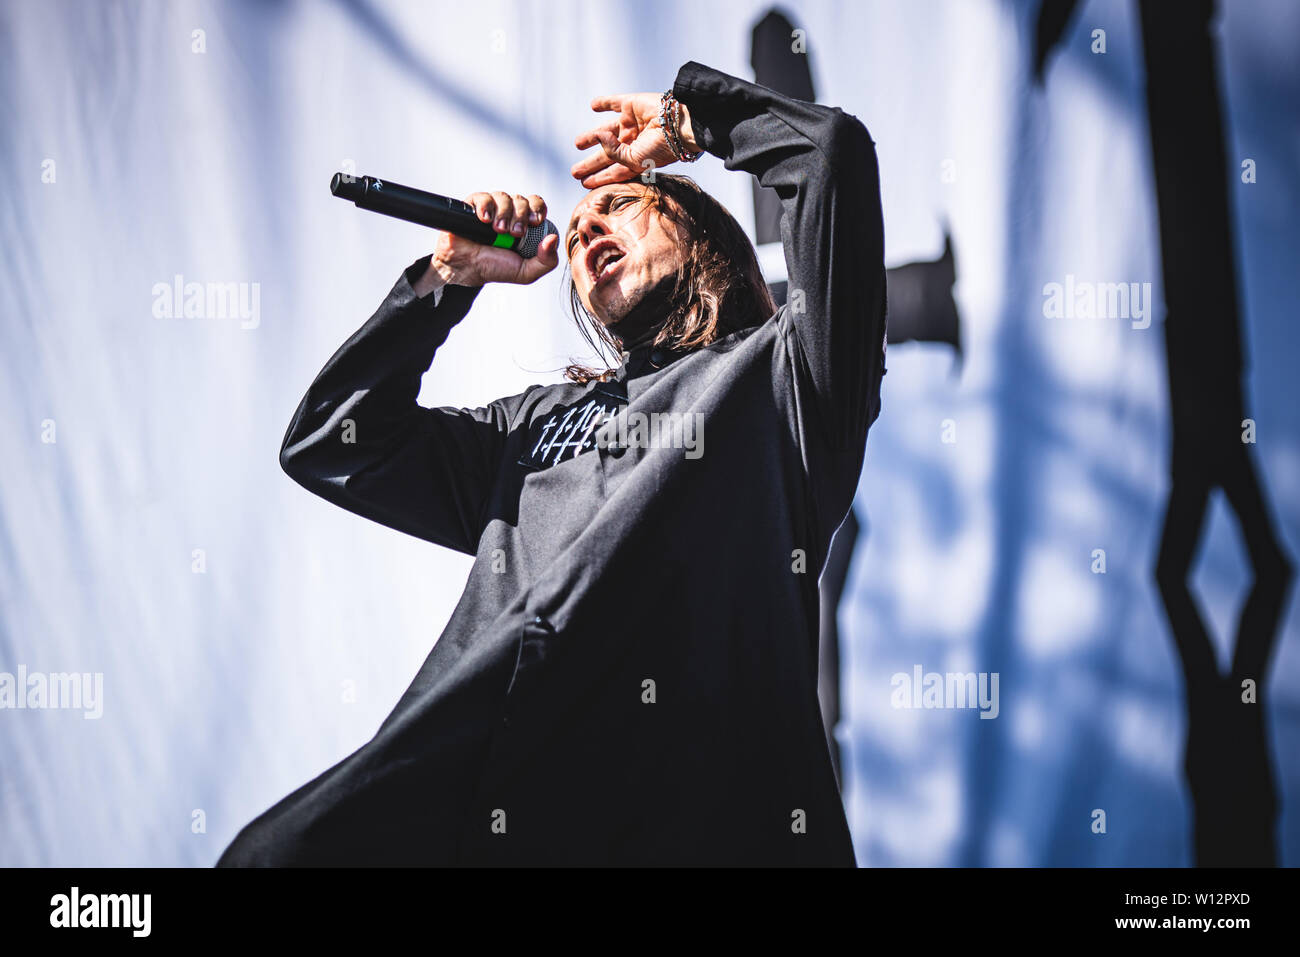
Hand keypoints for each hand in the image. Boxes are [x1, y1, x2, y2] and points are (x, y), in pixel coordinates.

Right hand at [421, 191, 558, 288]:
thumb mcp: (526, 273)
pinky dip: (486, 207)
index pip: (536, 205)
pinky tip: (485, 220)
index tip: (535, 221)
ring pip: (504, 197)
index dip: (537, 209)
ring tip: (498, 230)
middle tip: (515, 233)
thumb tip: (554, 239)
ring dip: (504, 214)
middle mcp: (509, 213)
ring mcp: (492, 208)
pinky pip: (484, 197)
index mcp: (524, 224)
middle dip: (521, 215)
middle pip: (522, 200)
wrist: (465, 269)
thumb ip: (546, 261)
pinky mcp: (474, 205)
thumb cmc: (495, 268)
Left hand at [571, 93, 697, 188]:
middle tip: (575, 171)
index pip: (613, 170)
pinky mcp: (632, 104)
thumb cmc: (662, 148)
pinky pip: (614, 102)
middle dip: (591, 163)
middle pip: (606, 154)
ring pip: (606, 130)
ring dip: (591, 137)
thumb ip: (613, 153)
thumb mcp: (635, 160)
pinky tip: (594, 106)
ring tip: (578, 143)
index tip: (584, 182)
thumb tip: (597, 138)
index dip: (599, 177)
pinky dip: (604, 103)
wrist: (679, 124)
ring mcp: (632, 123)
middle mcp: (633, 142)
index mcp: (636, 159)